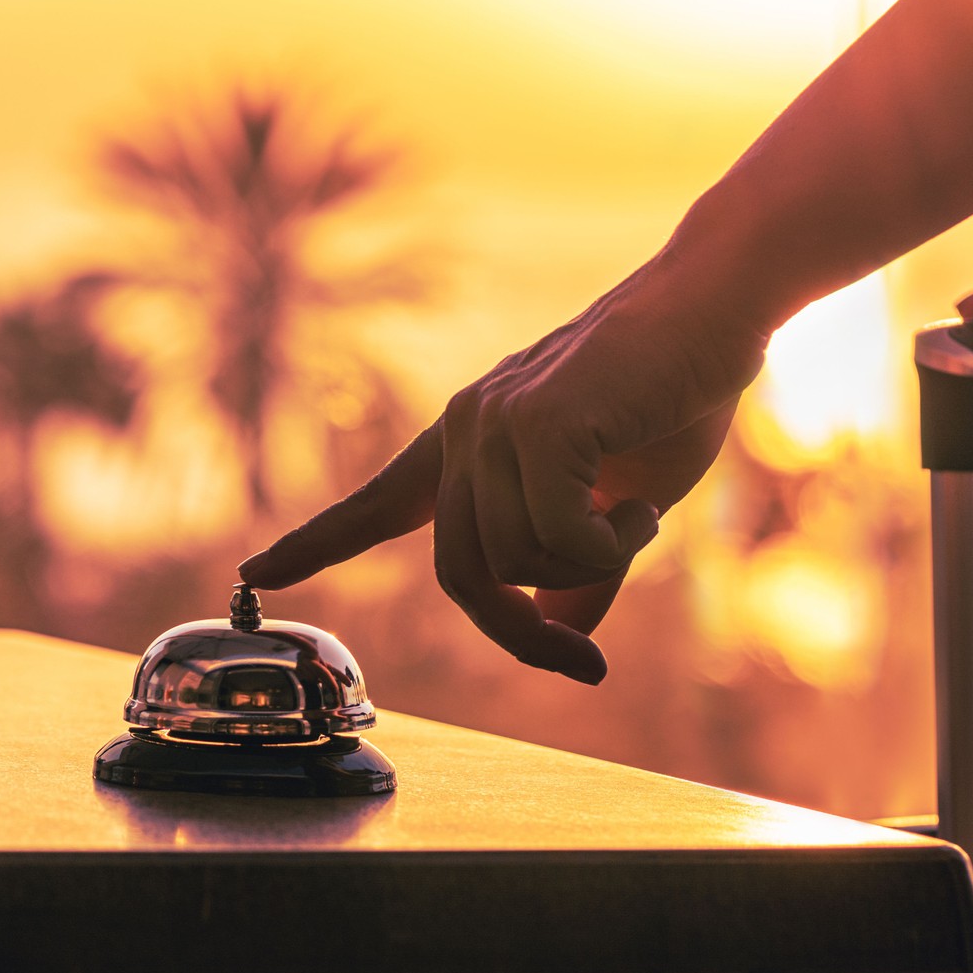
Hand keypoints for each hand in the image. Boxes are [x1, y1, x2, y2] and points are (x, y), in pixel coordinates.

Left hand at [239, 260, 767, 683]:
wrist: (717, 310)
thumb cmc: (674, 396)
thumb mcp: (621, 505)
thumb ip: (581, 568)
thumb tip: (561, 634)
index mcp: (473, 442)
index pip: (379, 502)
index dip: (318, 544)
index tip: (255, 575)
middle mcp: (467, 429)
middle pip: (462, 576)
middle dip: (522, 634)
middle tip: (584, 662)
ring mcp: (495, 422)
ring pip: (515, 562)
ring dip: (588, 566)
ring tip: (635, 513)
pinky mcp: (538, 423)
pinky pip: (558, 540)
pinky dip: (609, 547)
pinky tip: (642, 504)